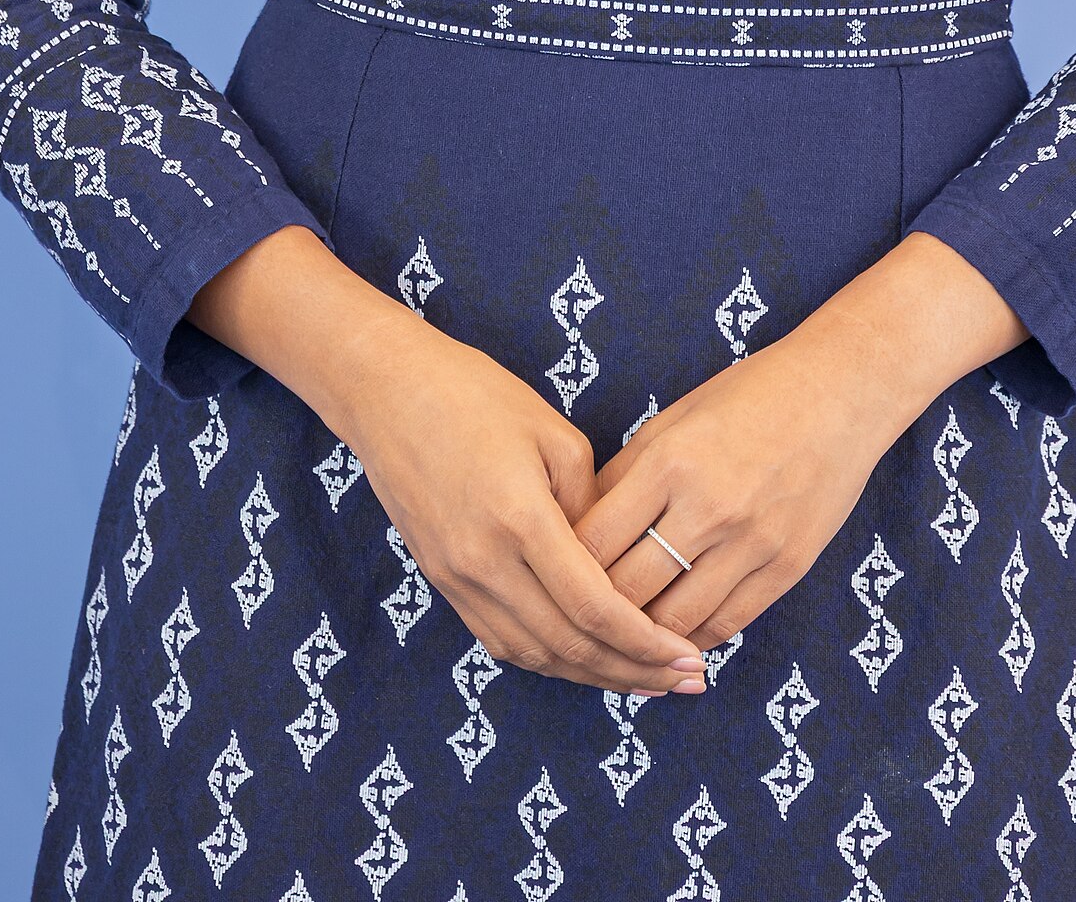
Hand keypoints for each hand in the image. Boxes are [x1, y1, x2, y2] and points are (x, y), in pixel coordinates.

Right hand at [190, 226, 706, 695]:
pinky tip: (585, 658)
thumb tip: (614, 558)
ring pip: (535, 655)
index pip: (594, 608)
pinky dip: (549, 658)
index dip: (646, 643)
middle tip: (685, 682)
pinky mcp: (442, 582)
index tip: (689, 659)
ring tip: (645, 679)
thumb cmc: (476, 395)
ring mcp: (457, 579)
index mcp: (519, 520)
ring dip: (593, 675)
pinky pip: (502, 641)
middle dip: (633, 671)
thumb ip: (591, 505)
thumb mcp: (553, 434)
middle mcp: (484, 564)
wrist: (386, 392)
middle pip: (569, 646)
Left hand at [572, 232, 1024, 646]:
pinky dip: (691, 638)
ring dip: (640, 634)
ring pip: (672, 621)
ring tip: (618, 636)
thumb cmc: (748, 397)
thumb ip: (626, 475)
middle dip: (593, 610)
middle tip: (574, 618)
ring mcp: (751, 543)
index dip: (562, 567)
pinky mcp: (785, 568)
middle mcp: (708, 506)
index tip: (548, 576)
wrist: (840, 394)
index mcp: (671, 460)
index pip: (594, 540)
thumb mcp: (675, 420)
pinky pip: (724, 624)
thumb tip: (576, 530)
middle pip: (627, 590)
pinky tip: (671, 637)